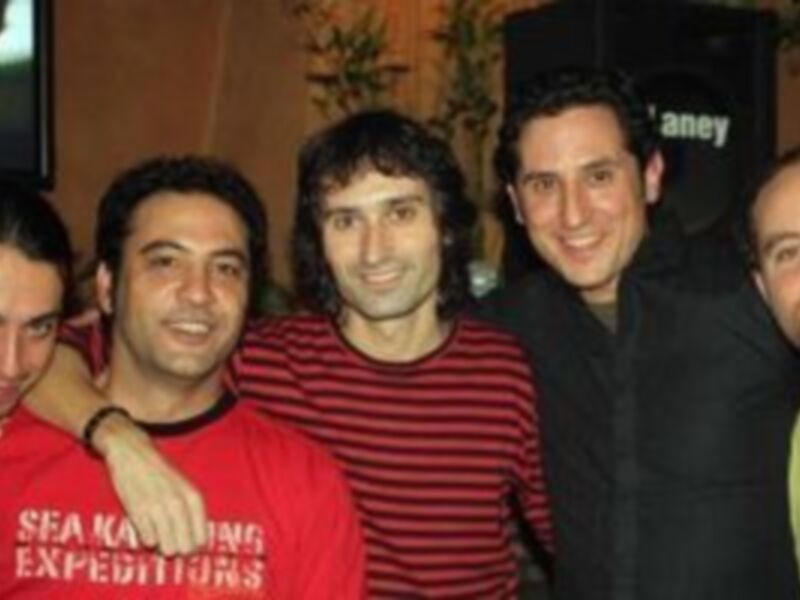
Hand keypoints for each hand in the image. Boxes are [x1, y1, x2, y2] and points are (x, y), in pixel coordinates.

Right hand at [93, 412, 207, 555]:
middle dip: (180, 550)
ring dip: (164, 547)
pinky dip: (149, 539)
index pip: (201, 537)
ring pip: (167, 547)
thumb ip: (190, 509)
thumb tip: (195, 540)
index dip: (196, 547)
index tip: (191, 548)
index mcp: (192, 496)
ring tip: (161, 539)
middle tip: (174, 545)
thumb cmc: (160, 470)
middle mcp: (178, 504)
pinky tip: (148, 531)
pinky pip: (148, 540)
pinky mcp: (138, 512)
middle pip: (185, 546)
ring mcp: (158, 508)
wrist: (131, 452)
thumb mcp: (184, 485)